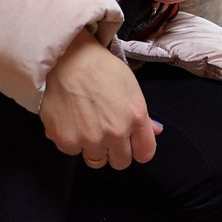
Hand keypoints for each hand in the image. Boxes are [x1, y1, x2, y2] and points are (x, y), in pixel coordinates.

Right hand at [40, 38, 158, 168]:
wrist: (65, 58)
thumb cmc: (100, 68)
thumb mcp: (130, 87)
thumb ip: (143, 116)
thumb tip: (155, 131)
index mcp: (135, 117)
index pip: (145, 154)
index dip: (137, 148)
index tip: (129, 143)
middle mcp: (115, 132)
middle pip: (120, 162)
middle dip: (114, 151)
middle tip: (104, 131)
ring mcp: (89, 139)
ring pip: (95, 160)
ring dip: (92, 147)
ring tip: (85, 124)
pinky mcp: (65, 140)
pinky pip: (72, 151)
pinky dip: (71, 140)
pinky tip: (69, 119)